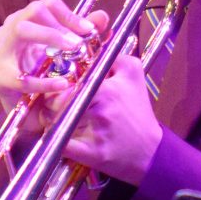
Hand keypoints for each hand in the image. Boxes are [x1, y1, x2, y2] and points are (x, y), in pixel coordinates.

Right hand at [0, 0, 108, 121]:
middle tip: (78, 44)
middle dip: (60, 25)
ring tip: (72, 52)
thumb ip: (85, 34)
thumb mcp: (70, 54)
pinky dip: (43, 82)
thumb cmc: (49, 75)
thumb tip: (102, 16)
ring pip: (22, 30)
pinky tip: (62, 85)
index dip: (69, 14)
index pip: (47, 4)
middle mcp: (12, 29)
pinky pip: (20, 75)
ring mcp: (2, 51)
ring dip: (50, 37)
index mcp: (28, 20)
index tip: (88, 30)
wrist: (33, 111)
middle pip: (33, 11)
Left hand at [61, 51, 162, 185]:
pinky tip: (56, 135)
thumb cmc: (138, 111)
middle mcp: (100, 109)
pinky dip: (54, 140)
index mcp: (107, 88)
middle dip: (50, 102)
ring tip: (55, 118)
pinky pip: (61, 145)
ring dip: (50, 119)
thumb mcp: (133, 74)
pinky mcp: (91, 154)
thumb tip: (92, 45)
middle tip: (52, 103)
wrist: (150, 150)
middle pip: (57, 101)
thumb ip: (112, 55)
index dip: (58, 83)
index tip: (58, 85)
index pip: (67, 80)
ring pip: (55, 122)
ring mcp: (95, 133)